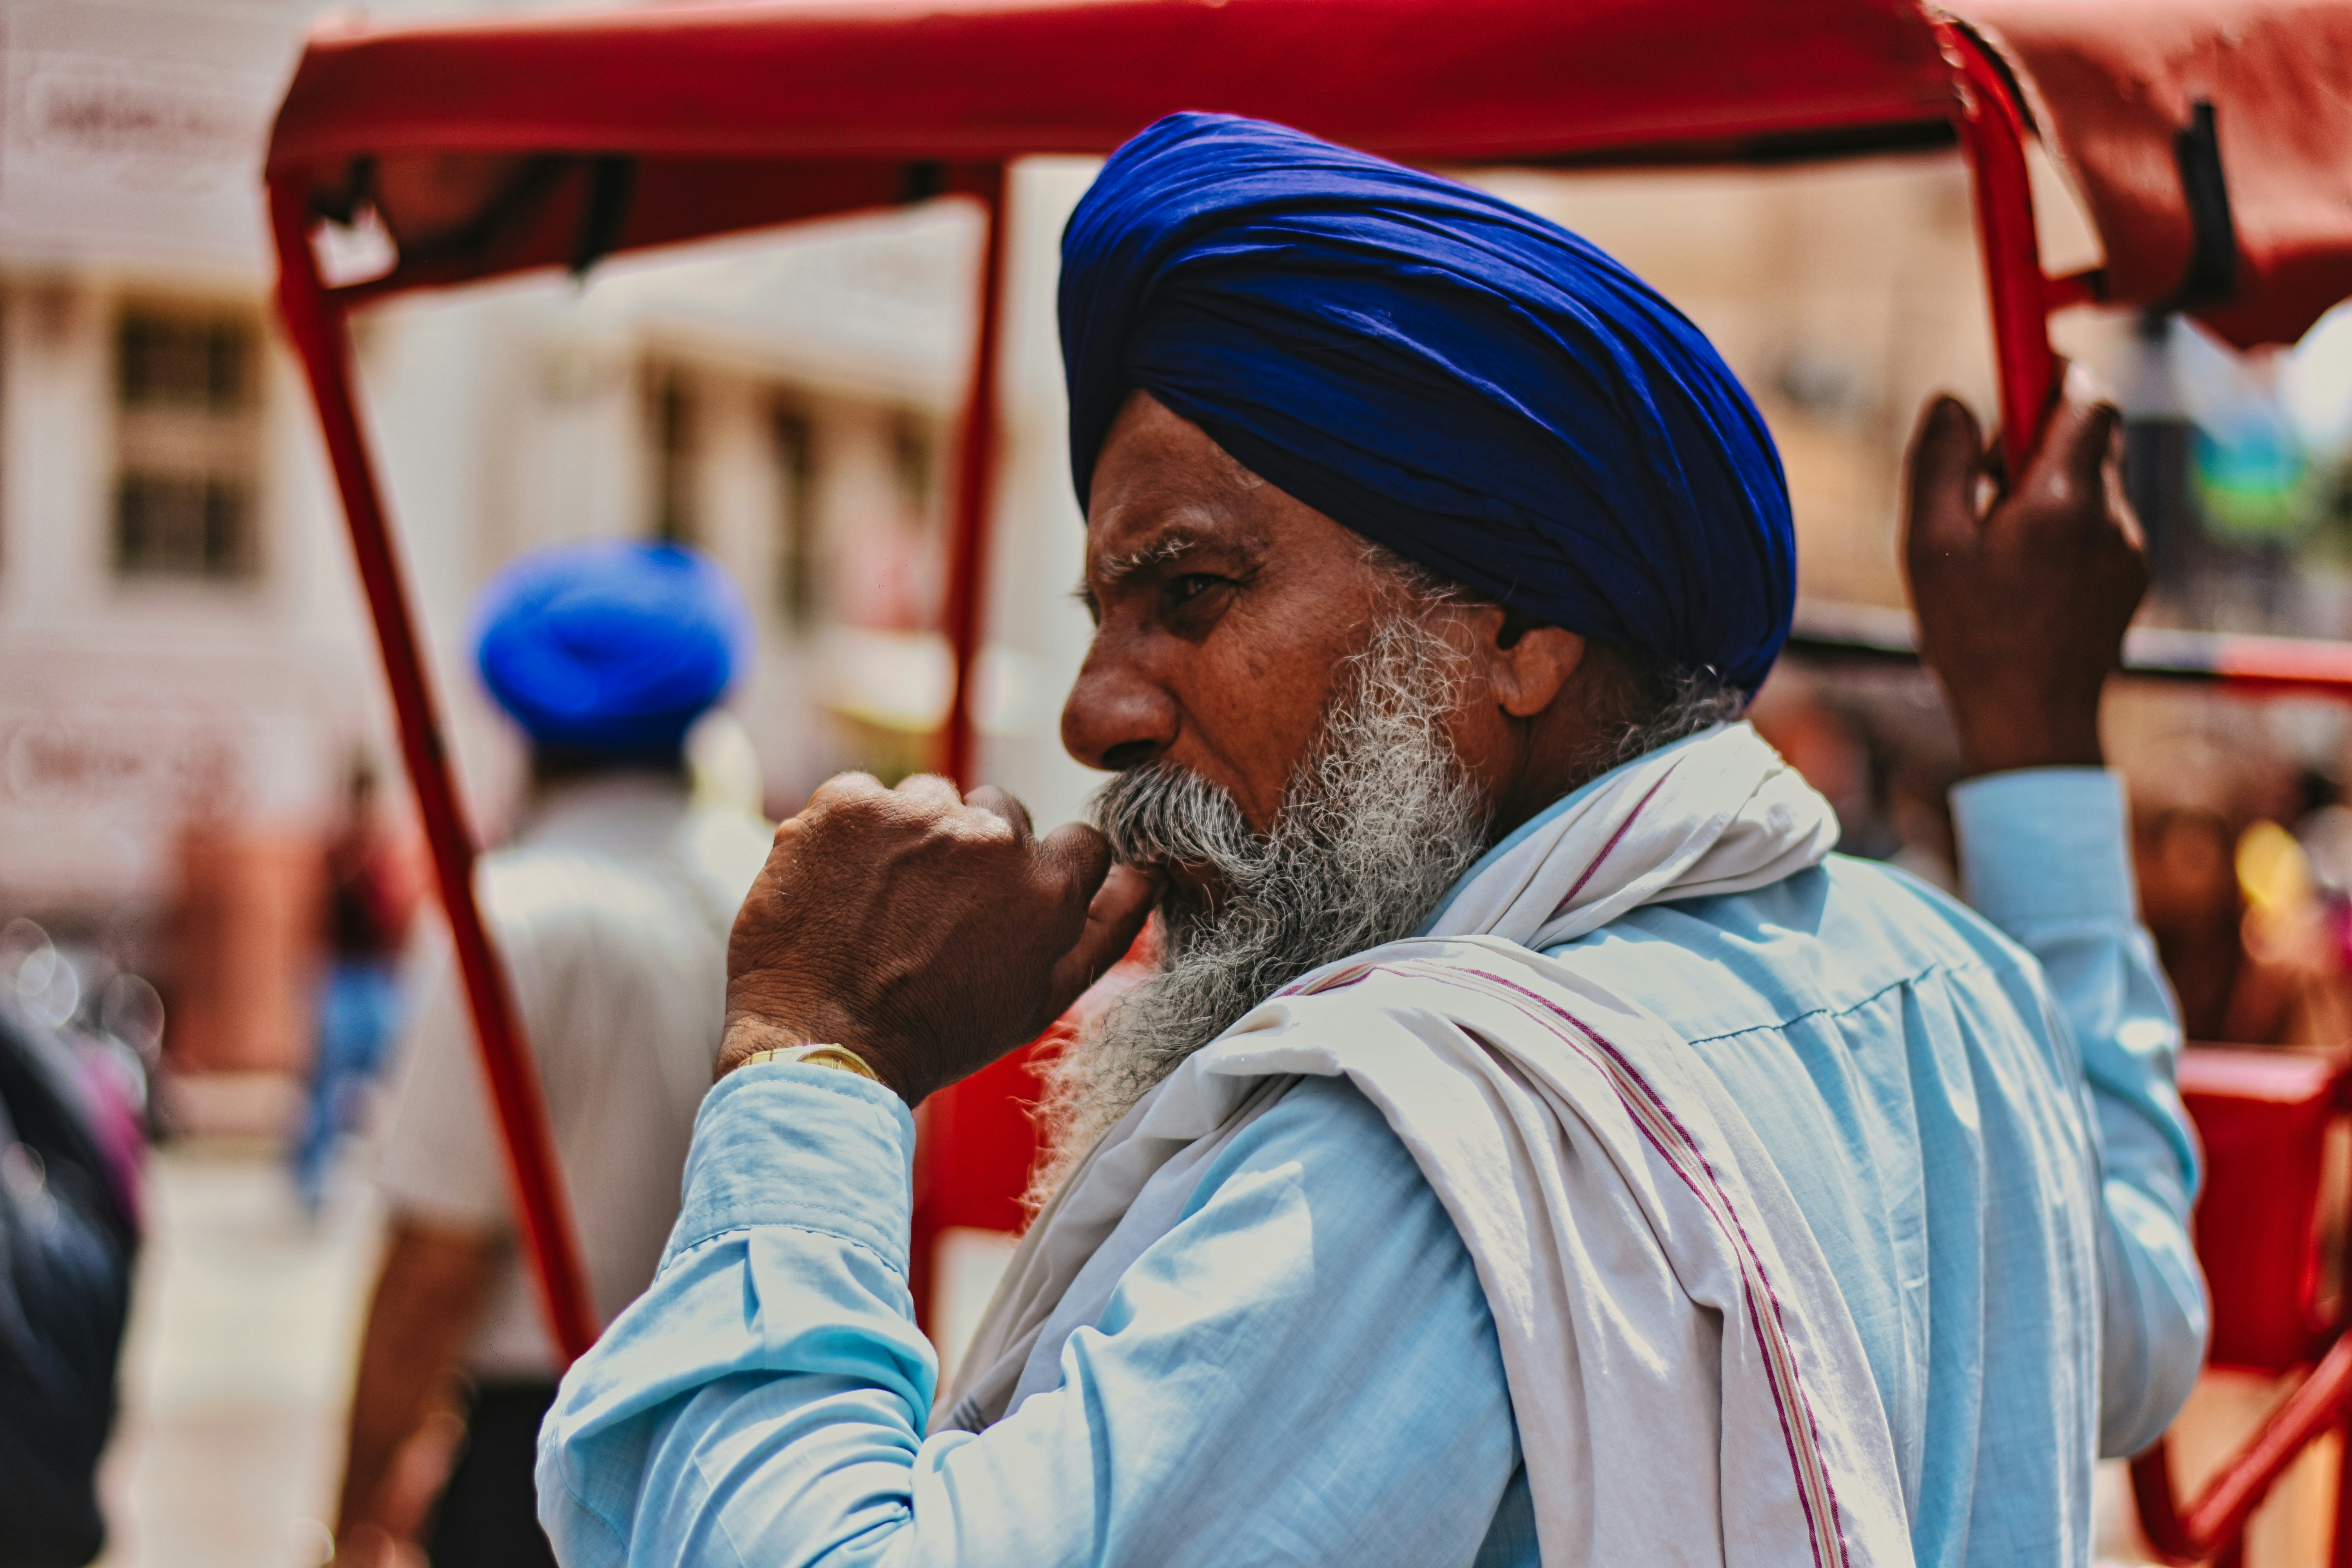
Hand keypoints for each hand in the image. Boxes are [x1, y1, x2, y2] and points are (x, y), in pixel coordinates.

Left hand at [720, 774, 1160, 1103]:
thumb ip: (1108, 928)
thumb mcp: (1044, 997)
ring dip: (911, 838)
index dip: (1038, 871)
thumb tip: (1150, 871)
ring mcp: (915, 813)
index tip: (1001, 902)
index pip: (1077, 839)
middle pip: (999, 811)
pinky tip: (840, 888)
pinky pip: (864, 796)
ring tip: (880, 904)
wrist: (823, 1044)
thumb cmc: (939, 1031)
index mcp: (1048, 885)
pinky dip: (851, 835)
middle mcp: (990, 837)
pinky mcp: (848, 803)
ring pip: (929, 799)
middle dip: (973, 852)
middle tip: (931, 913)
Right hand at [1902, 372, 2147, 777]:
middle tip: (1985, 474)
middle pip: (2092, 433)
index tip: (2018, 372)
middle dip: (2040, 433)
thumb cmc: (1973, 636)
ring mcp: (2128, 548)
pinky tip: (2023, 570)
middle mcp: (2110, 515)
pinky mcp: (2131, 577)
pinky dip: (2065, 523)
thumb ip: (1938, 462)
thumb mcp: (1930, 545)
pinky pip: (2101, 522)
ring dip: (2050, 481)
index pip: (2086, 396)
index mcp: (2062, 498)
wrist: (2031, 723)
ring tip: (1998, 532)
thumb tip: (1951, 401)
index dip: (2052, 373)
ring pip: (2096, 479)